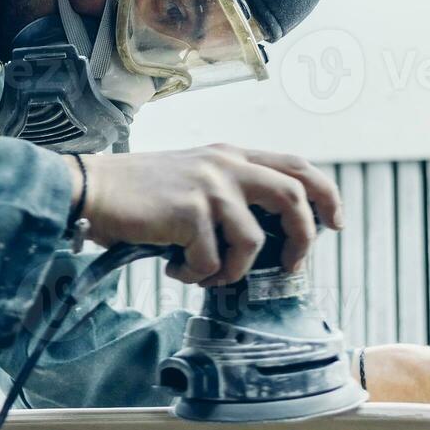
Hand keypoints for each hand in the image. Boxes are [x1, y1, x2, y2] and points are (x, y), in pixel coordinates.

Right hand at [66, 144, 342, 287]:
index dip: (325, 194)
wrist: (94, 188)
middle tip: (292, 265)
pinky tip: (174, 267)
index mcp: (231, 154)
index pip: (297, 166)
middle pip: (294, 197)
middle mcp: (226, 164)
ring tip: (204, 273)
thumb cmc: (139, 192)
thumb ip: (228, 193)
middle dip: (303, 239)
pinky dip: (195, 275)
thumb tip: (263, 237)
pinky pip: (212, 261)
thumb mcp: (193, 177)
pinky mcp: (189, 211)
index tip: (335, 223)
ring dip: (231, 271)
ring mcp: (210, 186)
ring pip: (252, 241)